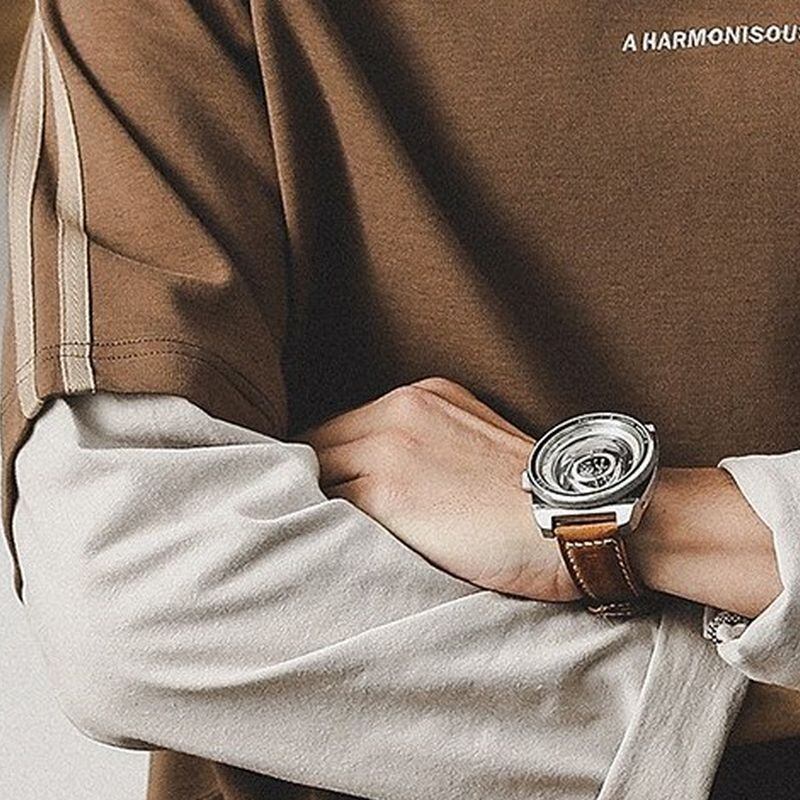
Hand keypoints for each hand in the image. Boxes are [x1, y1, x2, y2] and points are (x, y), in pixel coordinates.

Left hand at [299, 377, 580, 602]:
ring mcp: (390, 448)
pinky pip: (329, 510)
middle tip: (311, 522)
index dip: (327, 465)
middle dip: (314, 483)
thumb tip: (381, 477)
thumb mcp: (476, 441)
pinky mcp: (387, 492)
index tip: (323, 494)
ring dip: (317, 508)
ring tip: (321, 542)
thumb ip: (425, 445)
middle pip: (318, 445)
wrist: (578, 518)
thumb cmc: (535, 498)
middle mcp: (399, 410)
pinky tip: (338, 552)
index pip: (342, 427)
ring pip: (318, 477)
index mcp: (421, 397)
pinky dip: (327, 530)